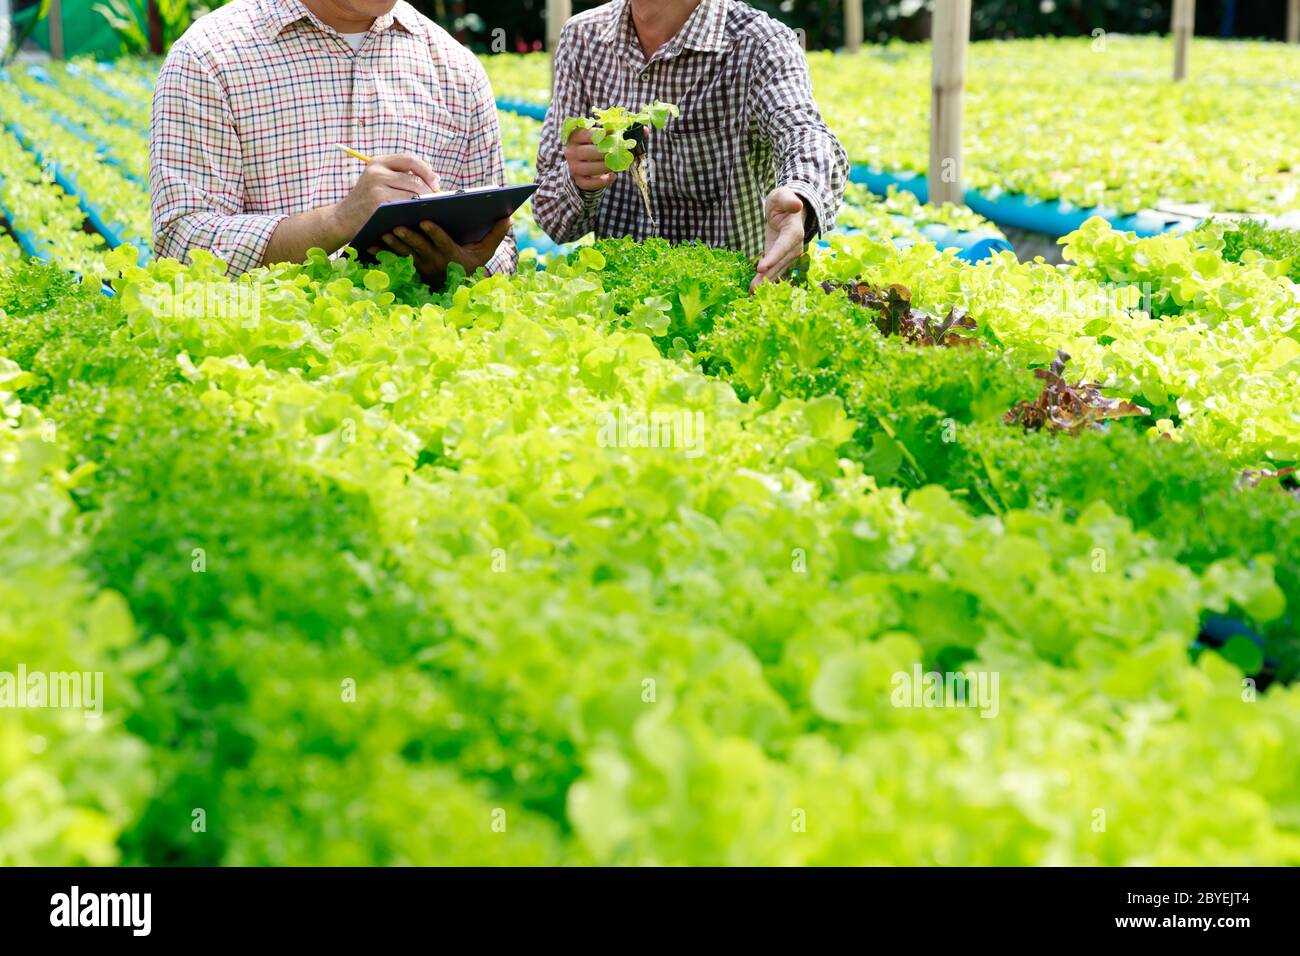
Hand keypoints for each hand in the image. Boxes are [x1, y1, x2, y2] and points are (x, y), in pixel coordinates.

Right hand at [330, 154, 440, 239]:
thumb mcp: (378, 181)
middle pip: (414, 178)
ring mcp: (376, 187)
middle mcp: (376, 171)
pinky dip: (416, 210)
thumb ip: (401, 176)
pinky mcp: (378, 203)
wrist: (342, 219)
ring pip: (412, 192)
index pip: (409, 159)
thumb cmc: (366, 202)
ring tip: (432, 208)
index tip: (436, 182)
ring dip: (425, 201)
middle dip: (429, 190)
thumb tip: (436, 178)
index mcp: (377, 162)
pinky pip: (406, 205)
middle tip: (438, 200)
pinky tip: (421, 215)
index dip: (426, 170)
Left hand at [370, 216, 512, 286]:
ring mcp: (420, 266)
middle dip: (408, 237)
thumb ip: (496, 234)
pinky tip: (367, 244)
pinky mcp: (408, 267)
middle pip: (420, 248)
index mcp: (453, 256)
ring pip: (404, 254)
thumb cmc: (469, 263)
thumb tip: (509, 217)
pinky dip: (379, 252)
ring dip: (392, 244)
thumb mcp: (485, 252)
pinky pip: (392, 259)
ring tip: (381, 232)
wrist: (453, 286)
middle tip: (396, 225)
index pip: (443, 243)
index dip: (434, 233)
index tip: (425, 221)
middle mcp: (435, 262)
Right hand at [564, 127, 615, 192]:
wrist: (580, 162)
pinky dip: (603, 181)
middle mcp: (571, 152)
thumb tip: (614, 129)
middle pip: (590, 152)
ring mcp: (574, 168)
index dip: (602, 135)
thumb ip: (603, 133)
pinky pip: (591, 183)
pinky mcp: (579, 181)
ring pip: (591, 168)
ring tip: (615, 163)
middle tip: (617, 151)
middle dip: (606, 152)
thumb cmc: (590, 145)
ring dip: (606, 166)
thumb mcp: (593, 136)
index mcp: (574, 137)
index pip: (588, 135)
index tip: (613, 135)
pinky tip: (613, 176)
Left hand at [751, 188, 808, 292]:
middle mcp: (794, 246)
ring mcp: (789, 255)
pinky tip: (755, 290)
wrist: (788, 210)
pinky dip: (766, 280)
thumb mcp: (783, 195)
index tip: (762, 268)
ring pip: (777, 270)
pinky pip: (775, 271)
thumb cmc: (783, 200)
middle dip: (767, 276)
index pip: (783, 246)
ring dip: (765, 282)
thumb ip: (788, 200)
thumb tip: (796, 205)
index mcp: (794, 231)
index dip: (773, 257)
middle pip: (780, 263)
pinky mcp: (781, 259)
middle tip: (753, 289)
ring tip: (752, 293)